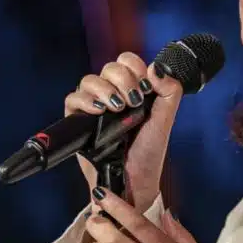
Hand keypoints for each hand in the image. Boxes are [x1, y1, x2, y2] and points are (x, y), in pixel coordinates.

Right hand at [62, 52, 183, 211]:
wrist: (134, 180)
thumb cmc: (148, 152)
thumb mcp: (165, 121)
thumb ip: (169, 92)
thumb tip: (156, 68)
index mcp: (133, 89)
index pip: (128, 61)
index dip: (135, 67)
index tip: (146, 88)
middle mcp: (112, 94)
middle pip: (109, 67)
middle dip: (123, 79)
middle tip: (134, 101)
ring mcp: (94, 106)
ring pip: (90, 80)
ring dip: (105, 89)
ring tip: (118, 107)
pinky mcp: (79, 120)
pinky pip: (72, 99)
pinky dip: (85, 100)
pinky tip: (100, 110)